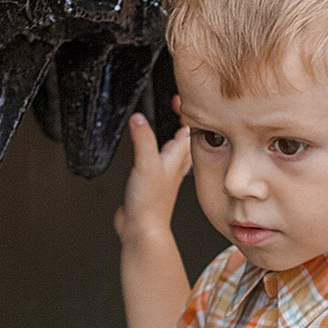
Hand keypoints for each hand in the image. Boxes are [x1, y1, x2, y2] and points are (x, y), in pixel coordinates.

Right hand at [114, 114, 190, 245]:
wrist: (142, 229)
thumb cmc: (150, 203)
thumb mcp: (146, 165)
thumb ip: (143, 139)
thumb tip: (139, 117)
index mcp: (177, 157)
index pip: (188, 128)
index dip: (186, 111)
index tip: (179, 98)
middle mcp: (174, 164)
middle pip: (184, 137)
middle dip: (182, 120)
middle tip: (177, 105)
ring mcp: (164, 174)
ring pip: (173, 149)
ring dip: (171, 135)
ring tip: (168, 122)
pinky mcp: (152, 182)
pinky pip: (158, 161)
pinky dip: (156, 151)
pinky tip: (150, 152)